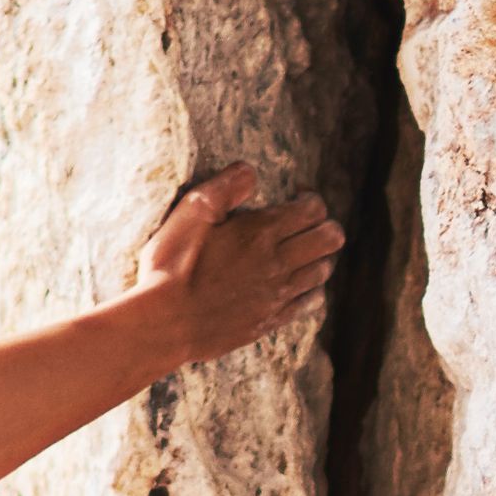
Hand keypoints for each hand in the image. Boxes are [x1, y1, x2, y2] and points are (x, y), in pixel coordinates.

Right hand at [131, 166, 342, 367]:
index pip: (313, 209)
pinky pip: (312, 303)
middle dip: (324, 224)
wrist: (165, 324)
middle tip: (303, 223)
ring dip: (318, 256)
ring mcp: (278, 295)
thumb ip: (224, 187)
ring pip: (324, 270)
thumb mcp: (190, 213)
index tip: (295, 196)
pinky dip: (312, 289)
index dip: (310, 198)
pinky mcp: (271, 320)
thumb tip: (249, 171)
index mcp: (261, 233)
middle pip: (330, 238)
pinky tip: (295, 284)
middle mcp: (278, 263)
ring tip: (297, 251)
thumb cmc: (171, 265)